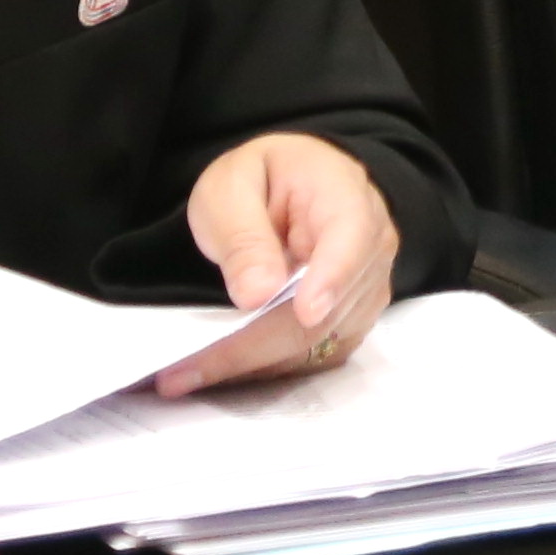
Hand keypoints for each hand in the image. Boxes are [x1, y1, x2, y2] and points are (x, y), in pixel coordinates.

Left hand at [166, 133, 397, 393]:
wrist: (293, 188)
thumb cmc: (263, 179)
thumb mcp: (232, 188)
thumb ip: (244, 236)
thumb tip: (257, 294)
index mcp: (346, 196)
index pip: (352, 241)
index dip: (333, 279)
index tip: (306, 312)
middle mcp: (373, 248)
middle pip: (326, 310)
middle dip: (254, 346)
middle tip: (183, 371)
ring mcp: (366, 289)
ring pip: (319, 344)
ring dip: (253, 365)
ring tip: (185, 375)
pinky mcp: (351, 321)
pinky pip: (315, 356)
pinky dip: (266, 368)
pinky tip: (220, 368)